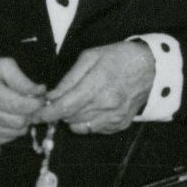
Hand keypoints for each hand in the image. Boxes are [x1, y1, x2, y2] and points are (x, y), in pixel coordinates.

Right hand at [0, 56, 49, 144]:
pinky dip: (12, 130)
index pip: (19, 104)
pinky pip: (6, 138)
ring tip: (19, 111)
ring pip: (15, 132)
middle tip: (32, 105)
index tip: (40, 98)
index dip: (36, 103)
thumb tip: (40, 92)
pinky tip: (7, 118)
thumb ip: (22, 79)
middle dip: (31, 114)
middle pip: (19, 121)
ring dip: (23, 123)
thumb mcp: (2, 66)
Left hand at [38, 39, 156, 135]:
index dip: (47, 113)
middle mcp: (107, 105)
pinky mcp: (120, 125)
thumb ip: (69, 78)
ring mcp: (114, 117)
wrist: (151, 68)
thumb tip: (51, 96)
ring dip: (72, 118)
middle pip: (70, 118)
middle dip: (59, 112)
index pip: (65, 106)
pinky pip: (94, 129)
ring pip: (80, 127)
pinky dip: (87, 122)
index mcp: (98, 84)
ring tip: (77, 103)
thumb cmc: (118, 58)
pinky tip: (92, 108)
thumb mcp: (90, 57)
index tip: (35, 115)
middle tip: (58, 102)